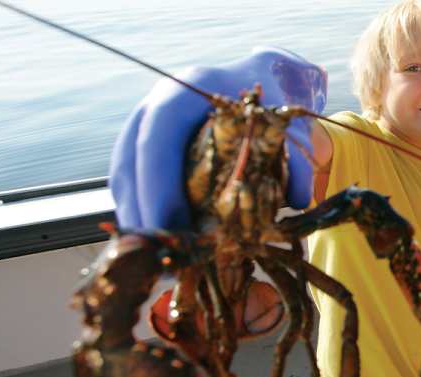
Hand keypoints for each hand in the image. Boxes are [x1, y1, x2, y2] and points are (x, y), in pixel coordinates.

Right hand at [109, 46, 326, 228]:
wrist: (262, 79)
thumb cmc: (273, 102)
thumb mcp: (288, 125)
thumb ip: (295, 158)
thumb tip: (295, 199)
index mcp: (192, 88)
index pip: (161, 129)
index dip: (158, 177)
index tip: (169, 221)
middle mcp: (159, 102)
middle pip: (131, 155)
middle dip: (141, 206)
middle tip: (157, 249)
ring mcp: (146, 123)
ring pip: (124, 170)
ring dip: (135, 213)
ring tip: (153, 252)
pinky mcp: (145, 146)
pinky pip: (131, 179)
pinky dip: (141, 210)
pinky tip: (157, 238)